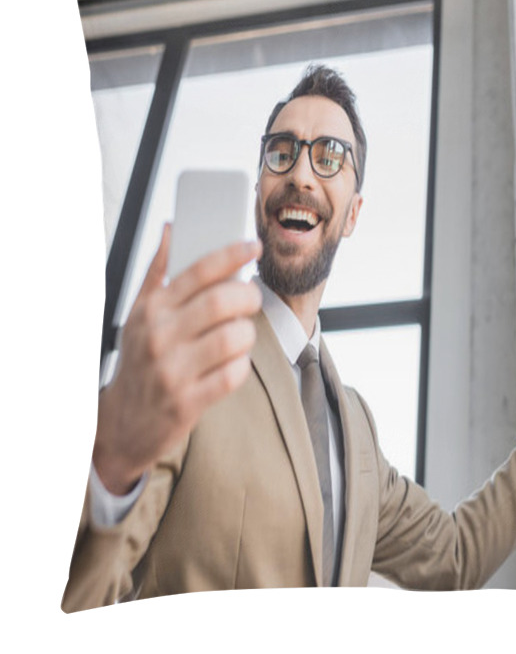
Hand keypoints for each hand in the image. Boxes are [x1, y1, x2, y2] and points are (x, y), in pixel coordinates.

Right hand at [92, 224, 262, 494]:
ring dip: (247, 333)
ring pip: (235, 337)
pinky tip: (232, 363)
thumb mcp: (140, 314)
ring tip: (239, 335)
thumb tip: (172, 229)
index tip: (254, 246)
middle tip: (251, 299)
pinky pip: (234, 374)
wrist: (123, 424)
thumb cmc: (140, 360)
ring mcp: (173, 370)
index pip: (198, 271)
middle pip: (222, 301)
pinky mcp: (188, 402)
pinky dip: (242, 365)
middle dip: (249, 296)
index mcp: (152, 309)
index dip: (232, 254)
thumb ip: (159, 271)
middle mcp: (160, 336)